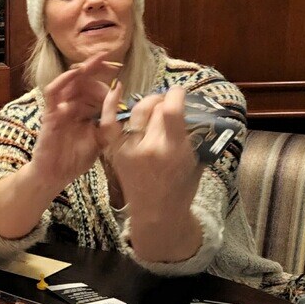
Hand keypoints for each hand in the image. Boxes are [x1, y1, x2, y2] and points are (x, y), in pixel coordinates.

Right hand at [27, 53, 120, 193]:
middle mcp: (71, 106)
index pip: (95, 88)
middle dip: (99, 69)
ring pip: (70, 81)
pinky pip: (53, 92)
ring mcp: (59, 108)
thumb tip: (120, 99)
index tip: (120, 72)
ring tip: (98, 59)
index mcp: (84, 111)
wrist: (56, 176)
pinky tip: (76, 72)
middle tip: (114, 64)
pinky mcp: (49, 113)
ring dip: (84, 69)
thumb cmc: (76, 159)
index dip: (108, 79)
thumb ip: (111, 122)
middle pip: (84, 80)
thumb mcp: (102, 140)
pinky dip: (63, 80)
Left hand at [98, 85, 203, 259]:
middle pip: (155, 109)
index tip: (181, 91)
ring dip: (148, 102)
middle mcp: (149, 147)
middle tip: (169, 101)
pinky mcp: (115, 152)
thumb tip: (190, 109)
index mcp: (173, 150)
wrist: (156, 214)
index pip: (172, 110)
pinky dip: (110, 104)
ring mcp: (129, 149)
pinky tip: (117, 89)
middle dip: (165, 99)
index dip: (177, 94)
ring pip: (137, 111)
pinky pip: (109, 124)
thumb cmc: (181, 189)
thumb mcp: (195, 161)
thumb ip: (192, 135)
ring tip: (155, 103)